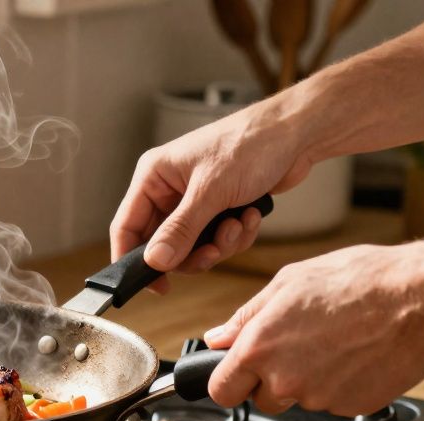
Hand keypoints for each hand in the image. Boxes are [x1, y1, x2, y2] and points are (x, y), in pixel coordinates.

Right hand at [110, 101, 313, 288]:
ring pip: (192, 247)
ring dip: (220, 244)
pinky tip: (251, 216)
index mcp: (153, 176)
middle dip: (192, 253)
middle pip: (163, 243)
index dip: (133, 259)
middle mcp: (169, 189)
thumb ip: (180, 230)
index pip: (127, 226)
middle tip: (214, 252)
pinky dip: (236, 235)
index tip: (153, 285)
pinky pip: (217, 240)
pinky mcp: (219, 208)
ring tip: (239, 224)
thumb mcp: (210, 192)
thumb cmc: (250, 145)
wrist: (296, 134)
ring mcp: (194, 200)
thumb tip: (154, 262)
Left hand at [202, 244, 423, 415]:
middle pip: (261, 399)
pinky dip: (340, 384)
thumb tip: (217, 338)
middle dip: (272, 380)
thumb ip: (246, 317)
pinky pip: (333, 401)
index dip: (229, 381)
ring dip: (309, 379)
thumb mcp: (289, 283)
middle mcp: (284, 380)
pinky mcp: (350, 407)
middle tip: (300, 346)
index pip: (221, 390)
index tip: (238, 373)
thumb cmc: (358, 282)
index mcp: (259, 349)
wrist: (420, 300)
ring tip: (336, 341)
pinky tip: (355, 354)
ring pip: (300, 399)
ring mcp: (318, 398)